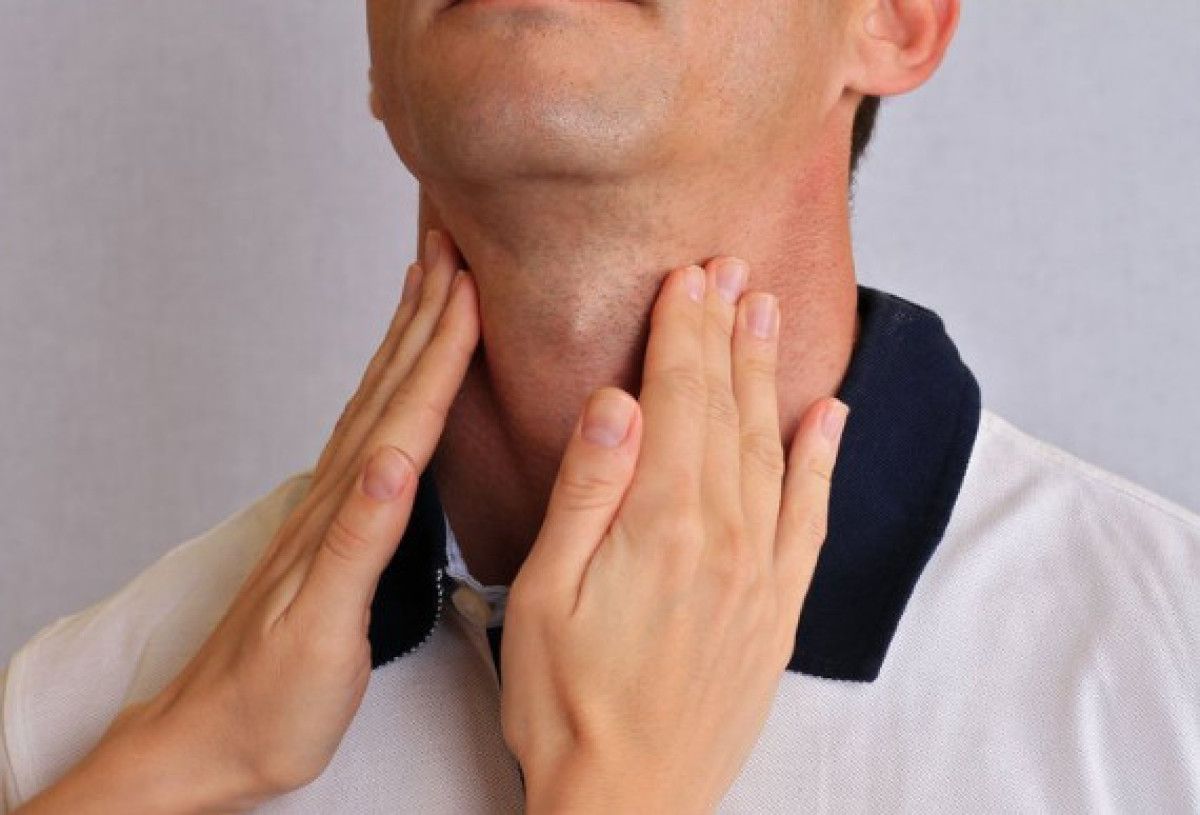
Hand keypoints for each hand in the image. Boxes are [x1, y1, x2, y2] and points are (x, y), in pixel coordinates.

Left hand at [14, 231, 479, 813]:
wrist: (213, 740)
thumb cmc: (273, 697)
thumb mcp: (322, 628)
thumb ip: (360, 541)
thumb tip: (395, 462)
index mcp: (346, 513)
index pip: (405, 414)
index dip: (440, 348)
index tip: (471, 284)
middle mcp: (337, 497)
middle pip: (390, 390)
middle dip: (426, 316)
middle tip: (453, 249)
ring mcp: (331, 510)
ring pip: (376, 405)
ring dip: (406, 342)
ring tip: (426, 289)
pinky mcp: (332, 532)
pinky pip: (368, 441)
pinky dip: (390, 397)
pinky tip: (401, 388)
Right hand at [500, 258, 847, 813]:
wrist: (630, 799)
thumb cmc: (568, 703)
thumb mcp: (545, 592)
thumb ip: (586, 490)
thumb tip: (614, 403)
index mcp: (662, 526)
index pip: (677, 400)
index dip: (682, 331)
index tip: (687, 276)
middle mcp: (725, 538)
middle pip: (726, 410)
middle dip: (725, 331)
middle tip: (730, 270)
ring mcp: (760, 572)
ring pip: (770, 447)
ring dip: (766, 374)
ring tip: (766, 312)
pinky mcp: (778, 607)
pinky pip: (810, 516)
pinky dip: (822, 459)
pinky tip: (827, 414)